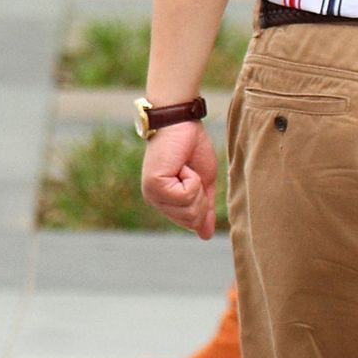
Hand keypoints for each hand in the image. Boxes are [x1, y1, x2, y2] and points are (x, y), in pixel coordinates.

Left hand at [141, 121, 217, 238]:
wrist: (181, 122)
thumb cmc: (191, 147)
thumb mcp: (203, 183)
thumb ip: (204, 209)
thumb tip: (205, 235)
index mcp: (164, 201)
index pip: (191, 222)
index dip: (203, 202)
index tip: (195, 177)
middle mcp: (154, 200)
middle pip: (191, 219)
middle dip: (200, 196)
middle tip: (190, 172)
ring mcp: (152, 194)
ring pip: (189, 210)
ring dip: (196, 186)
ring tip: (184, 168)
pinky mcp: (154, 185)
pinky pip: (185, 196)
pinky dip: (191, 180)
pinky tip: (181, 166)